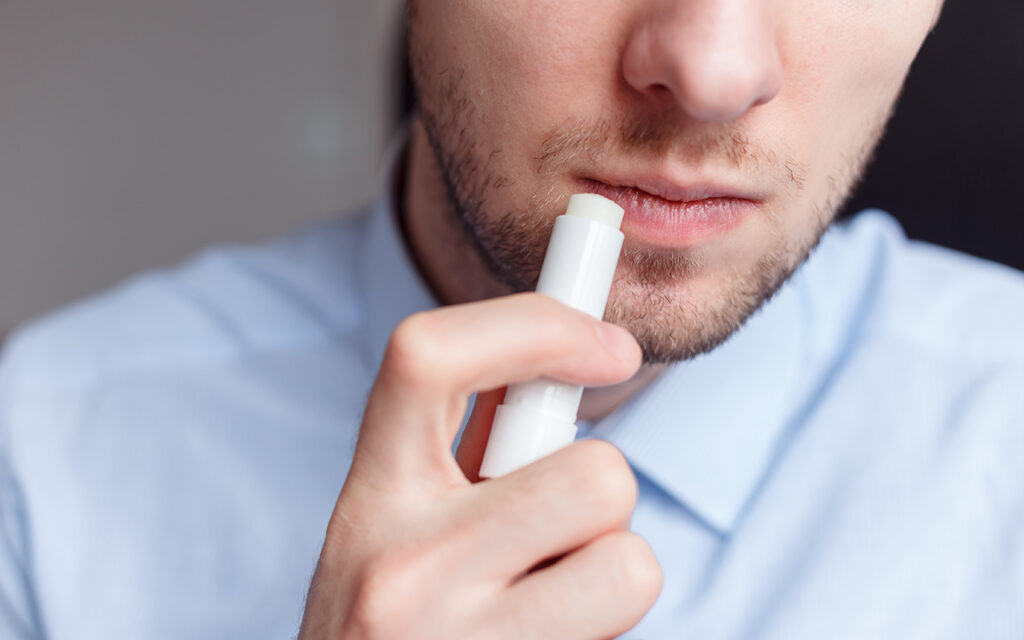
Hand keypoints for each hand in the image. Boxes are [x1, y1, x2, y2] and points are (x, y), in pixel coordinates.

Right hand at [298, 293, 662, 639]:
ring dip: (610, 577)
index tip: (608, 344)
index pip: (428, 356)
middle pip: (595, 475)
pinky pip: (623, 629)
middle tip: (555, 536)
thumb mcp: (397, 534)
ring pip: (630, 562)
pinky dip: (604, 635)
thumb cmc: (391, 633)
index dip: (535, 324)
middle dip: (601, 498)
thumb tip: (559, 360)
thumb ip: (464, 454)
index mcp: (371, 502)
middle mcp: (402, 569)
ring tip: (548, 606)